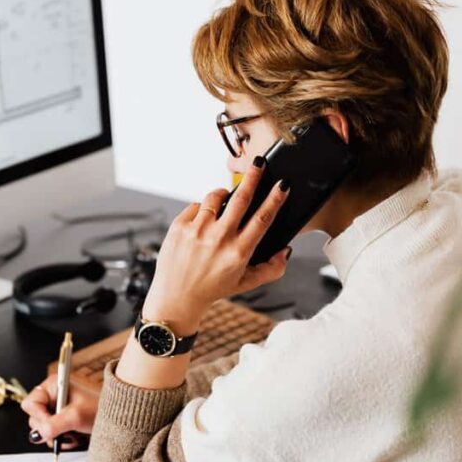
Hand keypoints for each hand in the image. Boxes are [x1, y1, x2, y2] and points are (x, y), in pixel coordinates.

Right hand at [20, 373, 99, 447]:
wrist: (115, 417)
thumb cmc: (98, 409)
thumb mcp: (76, 416)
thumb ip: (54, 425)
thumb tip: (38, 435)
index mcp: (53, 386)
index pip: (31, 403)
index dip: (39, 416)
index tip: (51, 425)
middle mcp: (51, 396)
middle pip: (34, 417)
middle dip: (47, 428)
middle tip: (62, 431)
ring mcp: (55, 409)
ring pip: (41, 428)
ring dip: (54, 435)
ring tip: (71, 434)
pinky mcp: (59, 420)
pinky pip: (49, 433)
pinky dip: (59, 439)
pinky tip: (72, 437)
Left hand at [143, 156, 291, 330]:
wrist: (176, 299)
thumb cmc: (212, 289)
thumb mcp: (246, 283)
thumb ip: (271, 269)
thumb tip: (285, 251)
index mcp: (238, 252)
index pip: (262, 218)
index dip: (275, 199)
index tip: (282, 184)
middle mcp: (218, 239)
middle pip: (240, 198)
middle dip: (253, 177)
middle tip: (259, 162)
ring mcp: (197, 231)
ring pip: (215, 197)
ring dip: (223, 194)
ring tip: (225, 201)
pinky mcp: (179, 227)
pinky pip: (196, 206)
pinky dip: (202, 209)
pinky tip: (203, 221)